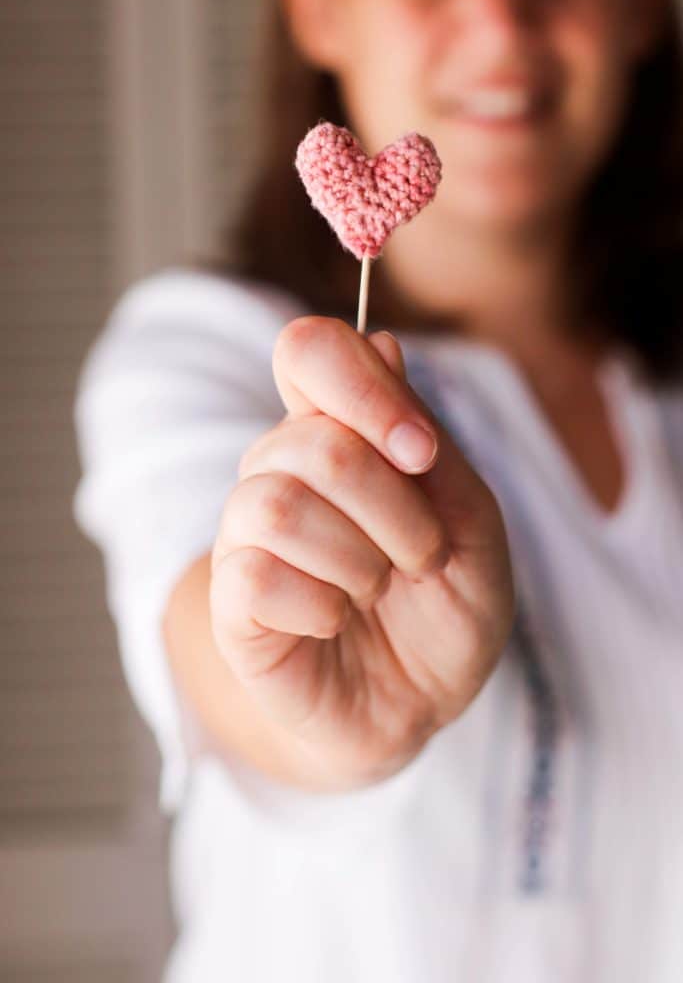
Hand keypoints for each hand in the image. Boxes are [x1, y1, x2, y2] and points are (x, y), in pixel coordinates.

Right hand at [210, 316, 514, 790]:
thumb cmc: (448, 605)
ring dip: (358, 561)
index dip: (362, 387)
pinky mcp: (230, 602)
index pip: (309, 350)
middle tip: (422, 557)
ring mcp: (247, 534)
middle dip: (394, 511)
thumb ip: (426, 437)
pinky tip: (335, 622)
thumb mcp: (472, 519)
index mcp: (339, 433)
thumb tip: (381, 340)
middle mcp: (281, 470)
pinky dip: (321, 607)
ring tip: (377, 590)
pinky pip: (255, 576)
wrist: (423, 701)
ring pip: (275, 504)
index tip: (421, 453)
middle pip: (314, 443)